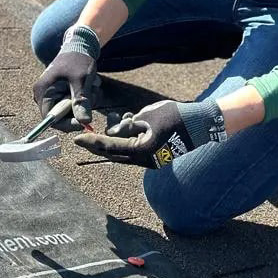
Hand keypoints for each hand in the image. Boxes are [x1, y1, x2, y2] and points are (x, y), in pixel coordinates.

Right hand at [32, 25, 100, 130]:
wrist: (81, 44)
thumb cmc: (78, 58)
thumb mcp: (80, 80)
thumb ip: (81, 101)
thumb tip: (83, 122)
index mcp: (43, 92)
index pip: (50, 119)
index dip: (67, 124)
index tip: (84, 123)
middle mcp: (45, 95)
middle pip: (63, 116)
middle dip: (80, 108)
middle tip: (92, 94)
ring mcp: (55, 94)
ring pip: (73, 110)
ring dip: (87, 101)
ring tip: (93, 85)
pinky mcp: (64, 93)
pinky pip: (77, 104)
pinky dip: (87, 97)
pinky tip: (91, 84)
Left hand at [73, 98, 226, 167]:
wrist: (200, 124)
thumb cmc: (174, 116)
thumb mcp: (146, 116)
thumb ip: (127, 126)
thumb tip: (113, 133)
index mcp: (141, 151)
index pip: (110, 147)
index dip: (92, 142)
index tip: (77, 139)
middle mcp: (145, 161)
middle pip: (114, 154)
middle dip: (98, 145)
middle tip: (82, 139)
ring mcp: (151, 160)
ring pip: (125, 151)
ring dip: (115, 139)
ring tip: (113, 120)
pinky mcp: (155, 156)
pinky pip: (135, 149)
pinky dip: (127, 139)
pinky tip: (127, 123)